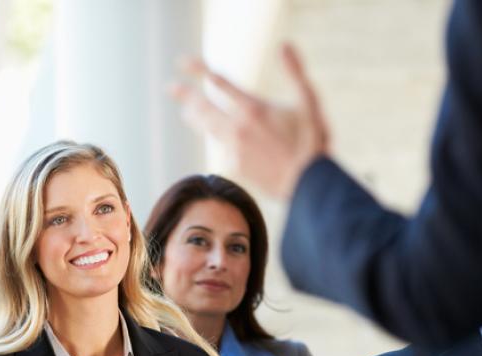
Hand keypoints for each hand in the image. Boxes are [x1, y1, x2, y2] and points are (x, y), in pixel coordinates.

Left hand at [170, 43, 329, 198]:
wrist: (306, 184)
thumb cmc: (311, 142)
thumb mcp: (308, 102)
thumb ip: (295, 72)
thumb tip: (284, 45)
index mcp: (254, 108)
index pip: (219, 83)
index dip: (199, 71)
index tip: (183, 64)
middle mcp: (238, 127)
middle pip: (202, 107)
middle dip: (185, 95)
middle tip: (170, 88)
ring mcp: (233, 148)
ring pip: (206, 128)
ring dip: (194, 116)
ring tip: (185, 110)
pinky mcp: (234, 165)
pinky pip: (221, 147)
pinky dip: (218, 138)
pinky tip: (219, 136)